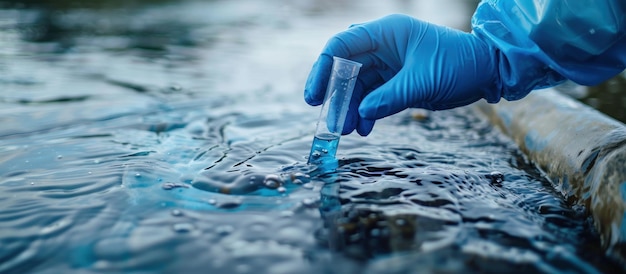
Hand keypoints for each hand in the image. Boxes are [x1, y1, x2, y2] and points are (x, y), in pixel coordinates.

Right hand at [304, 14, 498, 135]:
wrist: (488, 73)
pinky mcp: (396, 82)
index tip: (314, 97)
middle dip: (336, 97)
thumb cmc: (459, 65)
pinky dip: (366, 113)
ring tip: (347, 132)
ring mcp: (389, 64)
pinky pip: (372, 97)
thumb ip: (390, 98)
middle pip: (345, 69)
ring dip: (350, 109)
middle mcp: (383, 46)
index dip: (323, 70)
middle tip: (331, 124)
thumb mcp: (423, 81)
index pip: (342, 47)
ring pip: (357, 87)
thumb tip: (360, 114)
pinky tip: (365, 129)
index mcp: (386, 33)